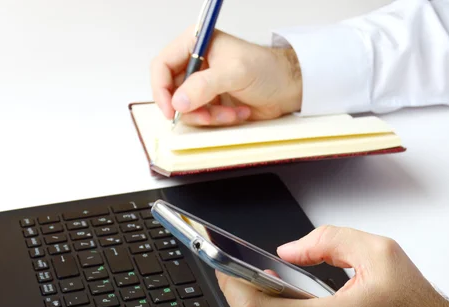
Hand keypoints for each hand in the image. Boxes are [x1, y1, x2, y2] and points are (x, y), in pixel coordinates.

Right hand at [150, 27, 301, 125]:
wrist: (287, 88)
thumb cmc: (267, 69)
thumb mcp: (234, 73)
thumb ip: (204, 86)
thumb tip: (178, 101)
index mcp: (195, 44)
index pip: (162, 65)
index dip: (161, 89)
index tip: (171, 109)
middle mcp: (195, 64)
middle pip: (171, 92)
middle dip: (190, 108)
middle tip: (207, 115)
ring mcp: (202, 85)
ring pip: (187, 109)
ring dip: (209, 116)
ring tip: (230, 113)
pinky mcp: (211, 102)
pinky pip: (202, 118)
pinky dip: (218, 120)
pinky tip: (238, 113)